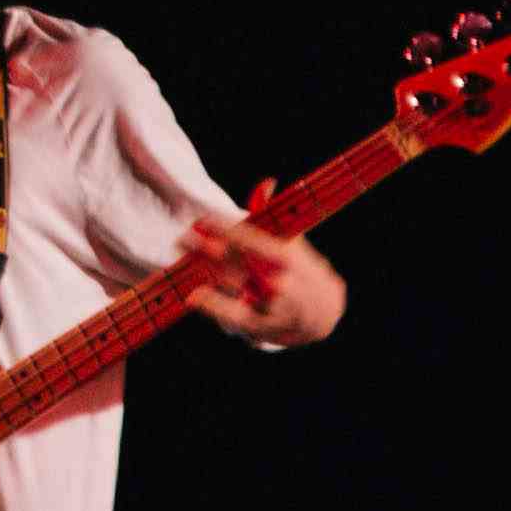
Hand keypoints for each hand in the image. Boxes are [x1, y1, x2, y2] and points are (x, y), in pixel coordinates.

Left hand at [177, 177, 346, 347]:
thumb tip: (266, 183)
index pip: (253, 239)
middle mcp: (281, 281)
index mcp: (289, 257)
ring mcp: (271, 305)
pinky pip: (234, 315)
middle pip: (238, 261)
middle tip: (183, 237)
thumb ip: (275, 218)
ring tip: (184, 256)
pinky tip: (194, 295)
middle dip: (208, 248)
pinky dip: (214, 305)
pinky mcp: (263, 327)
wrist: (327, 316)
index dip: (225, 229)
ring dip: (206, 269)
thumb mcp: (295, 245)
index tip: (202, 220)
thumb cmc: (306, 275)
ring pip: (234, 285)